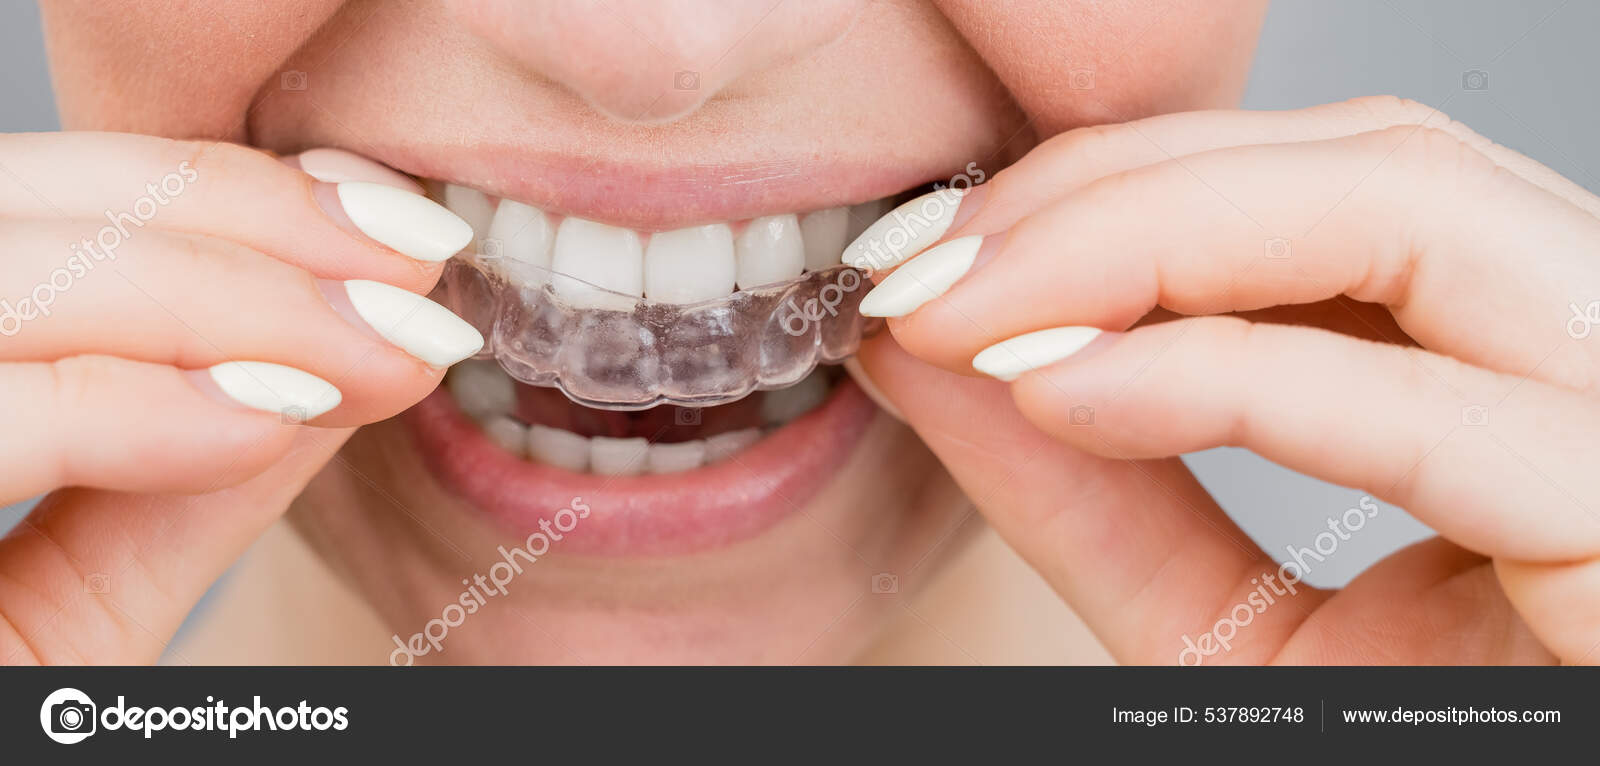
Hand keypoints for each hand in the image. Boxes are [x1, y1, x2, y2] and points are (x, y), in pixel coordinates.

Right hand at [0, 133, 478, 663]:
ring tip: (379, 348)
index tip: (391, 230)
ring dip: (222, 297)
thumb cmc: (0, 737)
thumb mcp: (73, 614)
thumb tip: (342, 354)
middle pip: (11, 210)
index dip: (217, 194)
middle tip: (411, 270)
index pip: (36, 212)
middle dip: (242, 223)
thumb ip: (182, 477)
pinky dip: (127, 404)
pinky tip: (268, 420)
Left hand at [857, 96, 1599, 663]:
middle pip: (1371, 164)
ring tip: (968, 311)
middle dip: (1112, 194)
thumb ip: (1095, 486)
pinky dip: (1228, 376)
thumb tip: (933, 346)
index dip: (1115, 188)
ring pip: (1417, 216)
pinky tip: (1062, 391)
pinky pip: (1447, 415)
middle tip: (924, 266)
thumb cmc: (1417, 761)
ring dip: (1143, 239)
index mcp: (1530, 376)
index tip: (931, 254)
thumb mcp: (1226, 635)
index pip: (1331, 189)